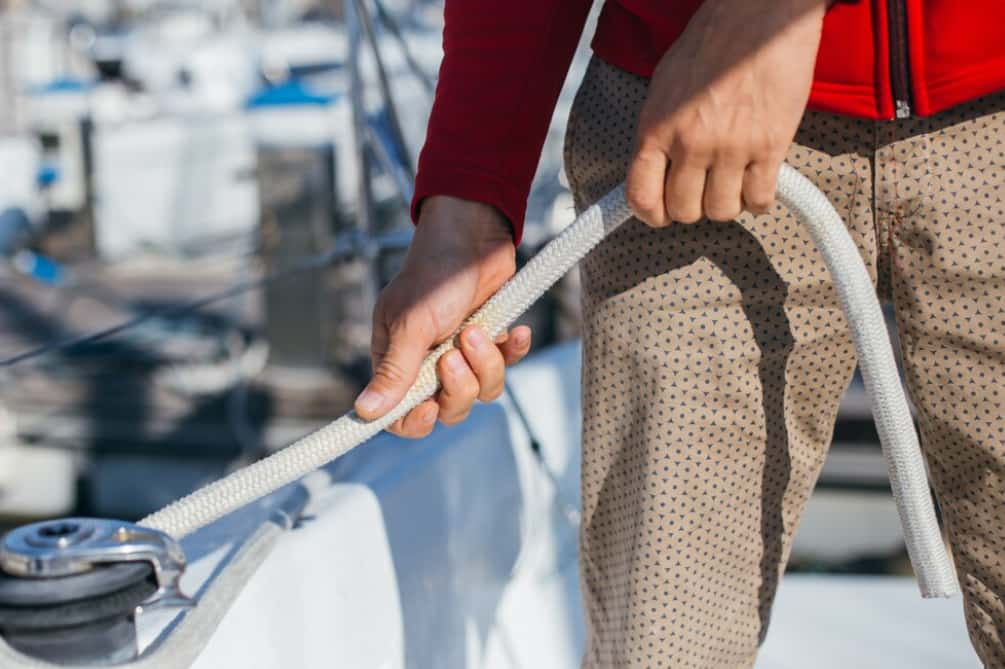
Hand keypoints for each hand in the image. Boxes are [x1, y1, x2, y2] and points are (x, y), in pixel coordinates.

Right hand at [354, 195, 531, 437]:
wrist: (473, 235)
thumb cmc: (434, 274)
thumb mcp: (411, 325)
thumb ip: (395, 371)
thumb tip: (364, 412)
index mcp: (396, 360)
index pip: (399, 414)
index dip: (415, 420)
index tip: (429, 406)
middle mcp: (427, 363)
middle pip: (447, 408)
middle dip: (458, 387)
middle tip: (455, 353)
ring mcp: (461, 353)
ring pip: (481, 391)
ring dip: (486, 364)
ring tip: (478, 330)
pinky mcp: (490, 340)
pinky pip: (506, 365)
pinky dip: (512, 350)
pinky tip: (514, 331)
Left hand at [626, 0, 826, 224]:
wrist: (763, 13)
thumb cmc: (714, 42)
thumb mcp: (666, 84)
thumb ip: (659, 129)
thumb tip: (654, 167)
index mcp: (657, 126)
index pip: (641, 195)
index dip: (651, 214)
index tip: (660, 215)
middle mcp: (690, 142)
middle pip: (685, 210)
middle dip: (693, 207)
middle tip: (703, 191)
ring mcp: (730, 147)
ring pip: (722, 211)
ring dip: (727, 204)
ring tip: (732, 184)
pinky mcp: (769, 146)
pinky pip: (759, 199)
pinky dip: (759, 200)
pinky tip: (758, 182)